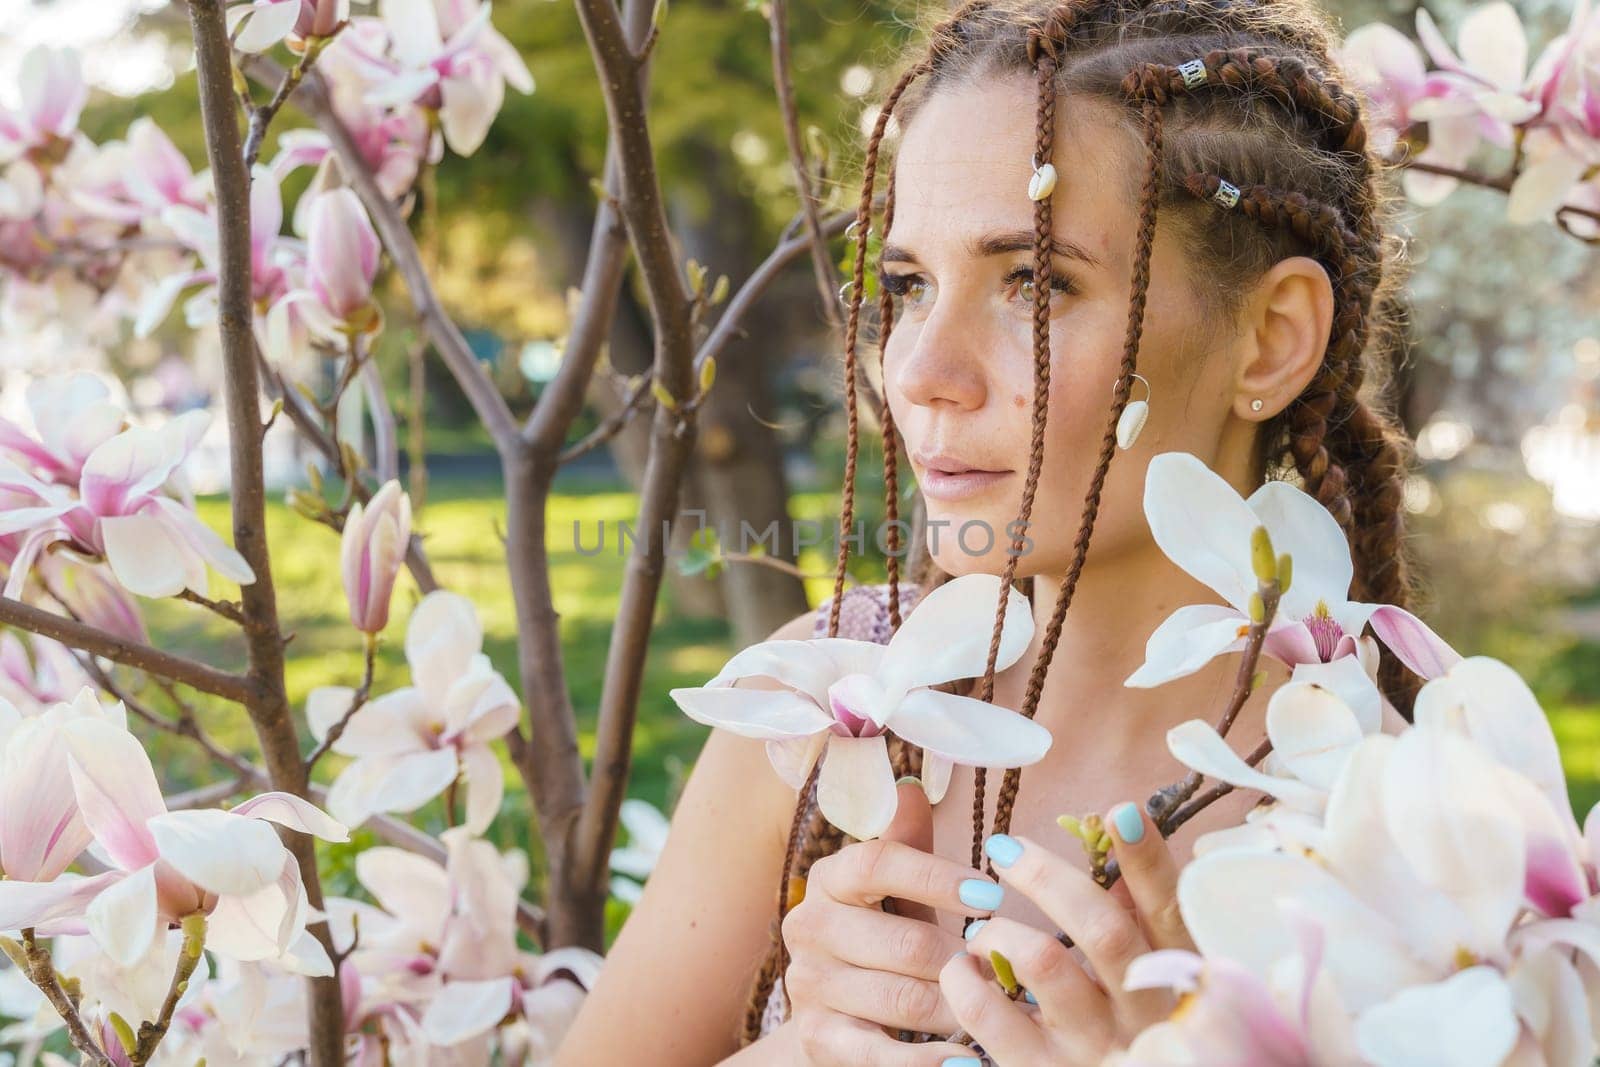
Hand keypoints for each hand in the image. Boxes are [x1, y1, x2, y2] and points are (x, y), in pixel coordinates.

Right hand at [783, 780, 999, 1065]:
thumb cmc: (882, 938)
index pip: (880, 862)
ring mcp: (809, 985)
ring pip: (902, 998)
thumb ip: (908, 845)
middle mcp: (809, 926)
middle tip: (1013, 969)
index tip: (994, 893)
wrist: (834, 1015)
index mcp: (830, 878)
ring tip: (1003, 1011)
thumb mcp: (894, 892)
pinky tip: (968, 1060)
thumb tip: (912, 788)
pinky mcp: (817, 1038)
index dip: (939, 876)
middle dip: (966, 959)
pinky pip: (881, 1055)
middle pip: (903, 941)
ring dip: (960, 1009)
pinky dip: (930, 1061)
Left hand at [937, 802, 1188, 1065]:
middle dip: (1047, 878)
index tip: (1120, 810)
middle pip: (1103, 929)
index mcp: (1176, 979)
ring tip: (981, 930)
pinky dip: (964, 981)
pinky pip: (988, 1015)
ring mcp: (1094, 1049)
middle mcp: (1143, 1016)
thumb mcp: (1151, 979)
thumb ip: (1136, 914)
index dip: (1147, 860)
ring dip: (1000, 930)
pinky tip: (962, 971)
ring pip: (1043, 962)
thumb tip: (1115, 829)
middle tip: (1004, 849)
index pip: (1167, 910)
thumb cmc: (1129, 1033)